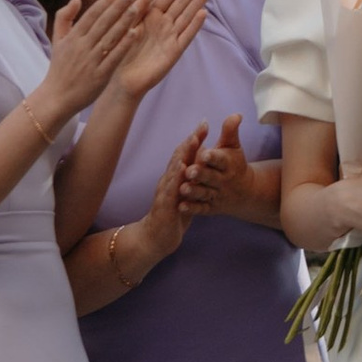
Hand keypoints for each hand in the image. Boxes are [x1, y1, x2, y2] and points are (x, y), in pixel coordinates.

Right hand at [36, 0, 140, 128]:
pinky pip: (114, 57)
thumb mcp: (57, 40)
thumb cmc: (60, 67)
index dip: (106, 1)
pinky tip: (135, 33)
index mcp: (72, 37)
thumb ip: (64, 17)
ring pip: (110, 37)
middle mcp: (82, 47)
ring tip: (136, 8)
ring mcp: (91, 61)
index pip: (92, 14)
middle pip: (102, 23)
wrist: (57, 97)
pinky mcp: (100, 75)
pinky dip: (124, 45)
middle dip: (117, 7)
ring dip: (124, 22)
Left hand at [116, 0, 208, 97]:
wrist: (122, 79)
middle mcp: (164, 24)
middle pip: (182, 2)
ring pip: (187, 16)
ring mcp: (170, 37)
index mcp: (152, 16)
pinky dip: (194, 25)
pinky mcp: (173, 52)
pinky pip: (185, 36)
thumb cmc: (121, 52)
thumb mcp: (128, 25)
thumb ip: (139, 8)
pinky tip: (203, 14)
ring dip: (198, 3)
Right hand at [128, 137, 201, 272]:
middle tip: (201, 125)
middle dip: (190, 140)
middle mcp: (167, 181)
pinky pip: (170, 189)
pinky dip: (176, 177)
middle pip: (179, 156)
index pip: (185, 154)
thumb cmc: (173, 215)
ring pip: (174, 169)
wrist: (157, 238)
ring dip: (183, 154)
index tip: (205, 123)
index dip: (194, 139)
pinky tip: (182, 169)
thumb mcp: (187, 194)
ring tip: (193, 140)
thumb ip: (193, 179)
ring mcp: (164, 192)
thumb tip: (203, 163)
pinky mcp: (164, 206)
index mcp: (174, 178)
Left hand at [178, 113, 272, 226]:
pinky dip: (192, 208)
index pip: (220, 159)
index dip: (213, 157)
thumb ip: (230, 131)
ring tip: (183, 188)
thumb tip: (236, 114)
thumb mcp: (233, 147)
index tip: (204, 153)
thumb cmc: (234, 163)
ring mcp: (217, 195)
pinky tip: (181, 205)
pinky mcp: (211, 207)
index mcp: (228, 164)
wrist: (246, 192)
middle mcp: (223, 180)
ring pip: (205, 193)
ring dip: (194, 191)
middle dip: (201, 174)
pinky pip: (201, 208)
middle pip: (211, 177)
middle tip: (190, 171)